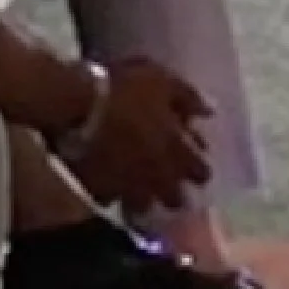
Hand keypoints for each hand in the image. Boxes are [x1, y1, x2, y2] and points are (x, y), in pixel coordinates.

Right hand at [71, 56, 211, 211]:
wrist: (77, 106)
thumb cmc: (124, 87)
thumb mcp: (163, 81)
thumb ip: (189, 99)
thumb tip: (210, 112)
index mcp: (176, 149)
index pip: (199, 172)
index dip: (200, 170)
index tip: (198, 168)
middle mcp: (157, 175)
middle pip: (174, 198)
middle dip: (175, 194)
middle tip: (171, 188)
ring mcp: (128, 188)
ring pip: (143, 207)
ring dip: (144, 200)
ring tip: (139, 193)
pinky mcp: (98, 192)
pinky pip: (109, 200)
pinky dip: (111, 195)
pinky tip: (108, 187)